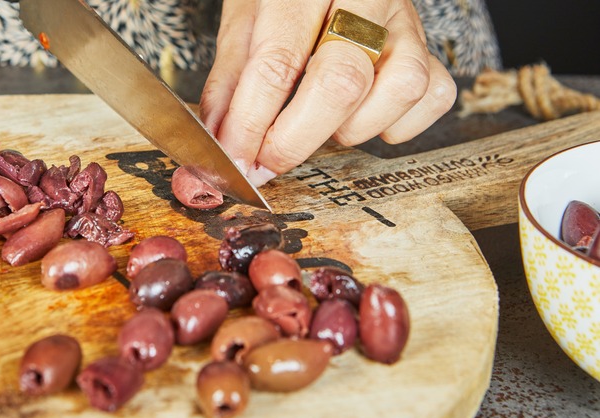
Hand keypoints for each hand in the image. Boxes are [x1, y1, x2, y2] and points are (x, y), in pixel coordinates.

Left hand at [199, 0, 456, 185]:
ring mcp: (406, 22)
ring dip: (351, 127)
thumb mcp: (244, 19)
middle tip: (265, 162)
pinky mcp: (431, 47)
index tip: (235, 161)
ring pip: (399, 90)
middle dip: (295, 140)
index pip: (278, 63)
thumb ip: (231, 80)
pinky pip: (431, 98)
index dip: (251, 124)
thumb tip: (223, 142)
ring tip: (320, 119)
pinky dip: (396, 123)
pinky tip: (364, 114)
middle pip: (342, 83)